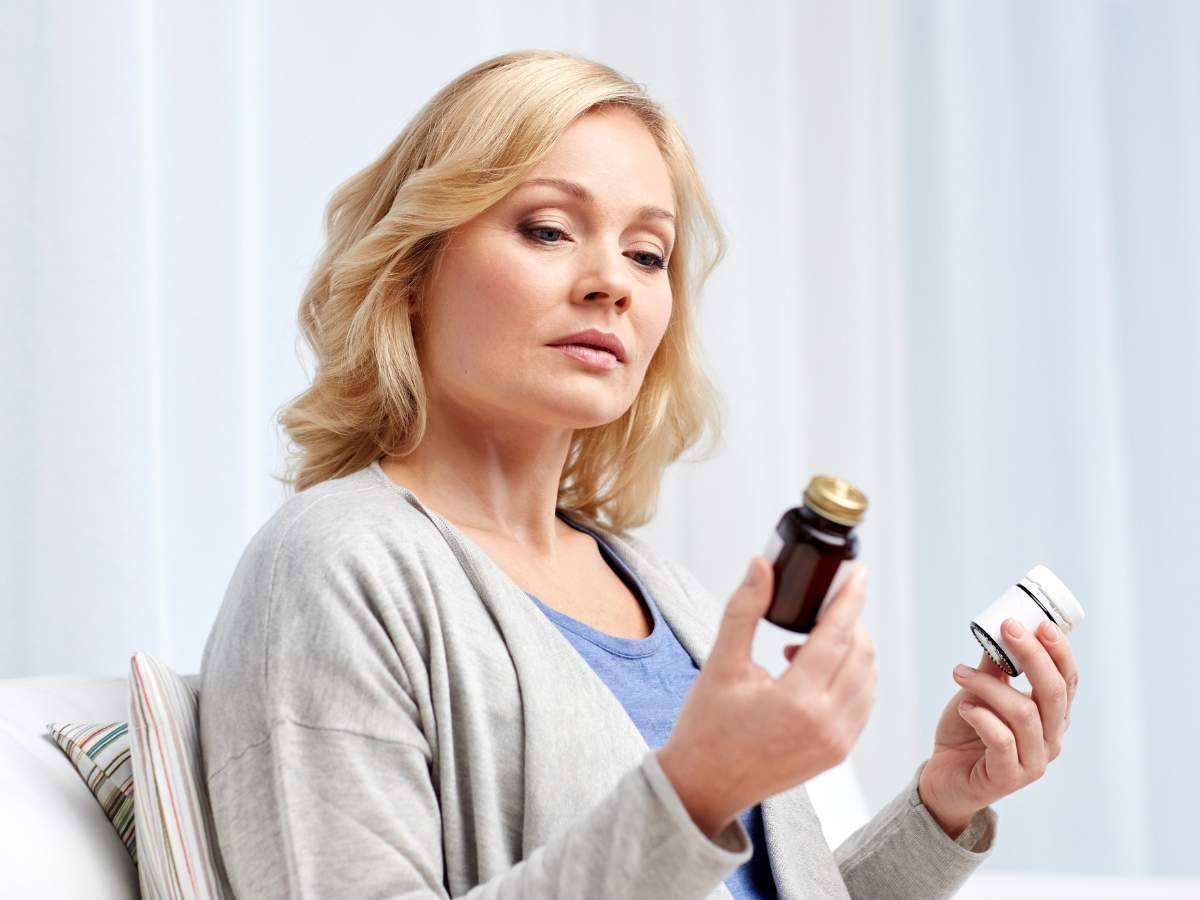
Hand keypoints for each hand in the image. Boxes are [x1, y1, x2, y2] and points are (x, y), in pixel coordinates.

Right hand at [657, 557, 875, 838]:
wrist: (705, 786)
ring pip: (867, 678)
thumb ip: (745, 610)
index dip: (850, 599)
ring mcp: (837, 742)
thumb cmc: (707, 727)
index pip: (837, 636)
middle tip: (823, 604)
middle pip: (860, 654)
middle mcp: (826, 724)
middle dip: (849, 621)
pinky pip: (862, 702)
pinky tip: (816, 670)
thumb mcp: (721, 663)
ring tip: (808, 641)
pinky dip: (851, 676)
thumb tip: (761, 566)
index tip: (858, 574)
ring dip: (851, 649)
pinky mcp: (838, 753)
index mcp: (796, 701)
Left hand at [918, 617, 1079, 835]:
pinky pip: (1002, 739)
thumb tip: (1000, 630)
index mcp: (1052, 717)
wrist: (944, 777)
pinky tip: (963, 707)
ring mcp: (1034, 761)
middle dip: (1033, 656)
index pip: (1068, 681)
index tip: (1040, 623)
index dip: (1059, 651)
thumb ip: (995, 668)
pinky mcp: (1008, 777)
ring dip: (989, 685)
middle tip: (1008, 628)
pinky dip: (981, 716)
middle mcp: (1051, 739)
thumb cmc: (968, 732)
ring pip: (1024, 713)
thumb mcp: (981, 693)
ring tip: (959, 672)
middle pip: (1054, 693)